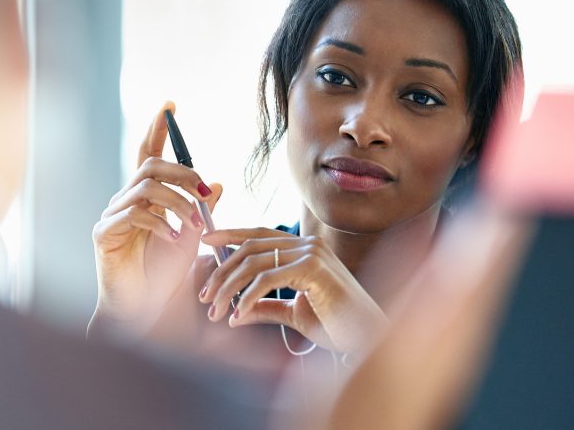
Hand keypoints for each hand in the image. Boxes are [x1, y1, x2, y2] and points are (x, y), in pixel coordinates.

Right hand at [91, 102, 222, 333]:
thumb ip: (201, 210)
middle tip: (204, 192)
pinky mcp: (104, 234)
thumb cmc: (163, 277)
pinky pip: (134, 214)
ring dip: (177, 202)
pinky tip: (173, 239)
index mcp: (144, 198)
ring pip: (145, 187)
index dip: (157, 129)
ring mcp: (111, 216)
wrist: (143, 312)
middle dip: (182, 172)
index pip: (148, 153)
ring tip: (194, 224)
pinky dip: (160, 223)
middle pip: (150, 165)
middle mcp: (124, 201)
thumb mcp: (191, 238)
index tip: (170, 105)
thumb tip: (216, 182)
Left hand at [199, 228, 387, 353]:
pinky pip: (267, 278)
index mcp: (305, 248)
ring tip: (216, 310)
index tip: (205, 242)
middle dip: (222, 272)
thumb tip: (235, 313)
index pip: (259, 234)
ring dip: (228, 288)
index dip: (230, 234)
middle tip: (205, 297)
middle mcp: (308, 244)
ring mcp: (312, 253)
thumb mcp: (294, 313)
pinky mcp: (313, 269)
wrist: (369, 338)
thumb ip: (267, 307)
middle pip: (250, 247)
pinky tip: (238, 315)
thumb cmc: (338, 325)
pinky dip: (247, 297)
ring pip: (254, 262)